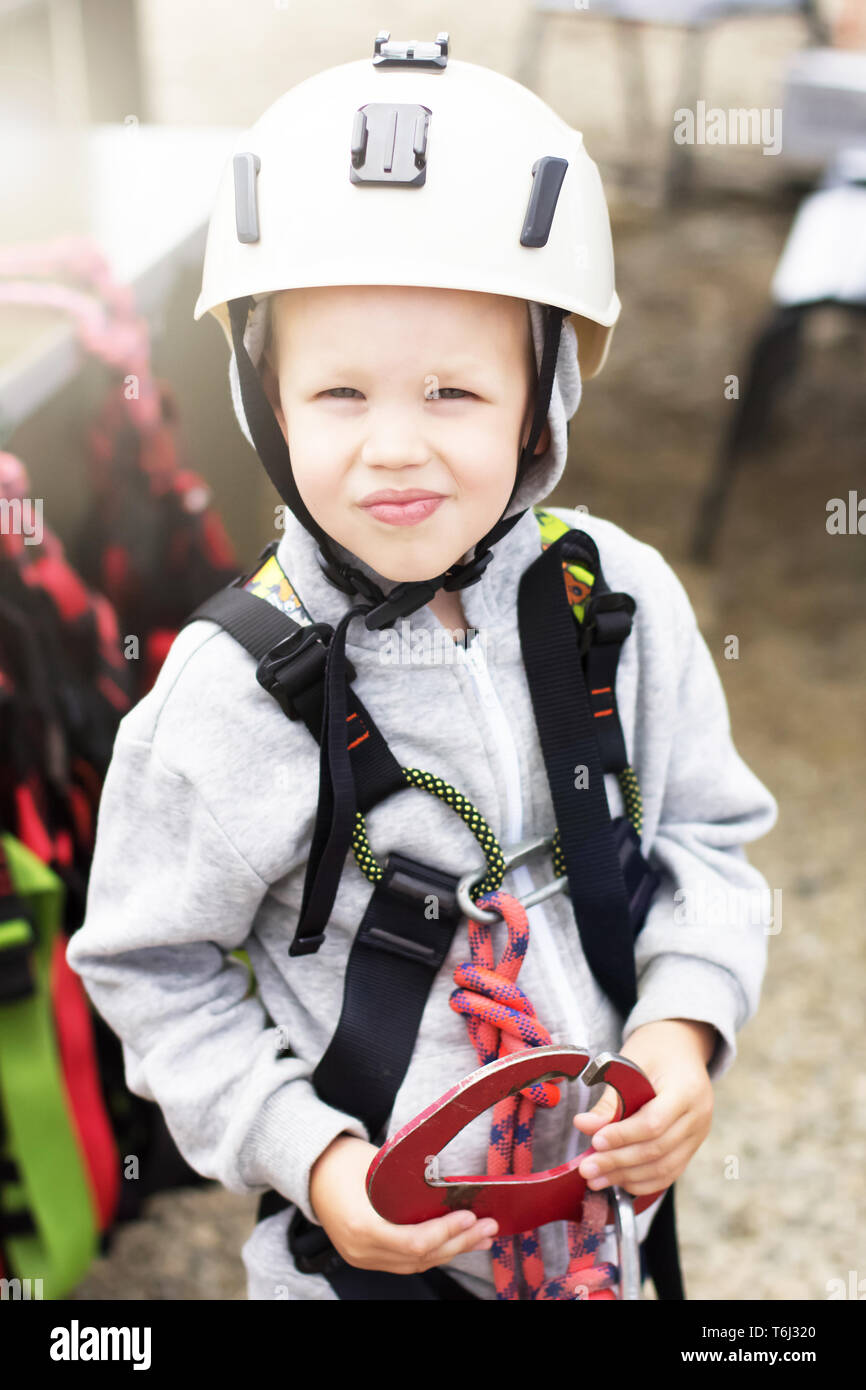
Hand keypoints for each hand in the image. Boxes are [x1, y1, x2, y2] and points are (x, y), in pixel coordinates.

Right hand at [308, 1134, 498, 1274]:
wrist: (311, 1169)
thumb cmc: (344, 1160)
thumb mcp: (376, 1165)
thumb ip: (408, 1183)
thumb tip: (449, 1188)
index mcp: (362, 1227)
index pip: (414, 1243)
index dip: (446, 1233)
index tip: (470, 1216)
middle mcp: (362, 1251)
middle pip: (420, 1257)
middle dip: (459, 1243)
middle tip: (488, 1227)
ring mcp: (363, 1258)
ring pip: (416, 1263)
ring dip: (452, 1250)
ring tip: (481, 1237)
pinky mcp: (367, 1257)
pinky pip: (406, 1261)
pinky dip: (433, 1252)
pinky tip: (455, 1243)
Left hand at [573, 1019, 715, 1198]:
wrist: (682, 1045)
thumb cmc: (654, 1050)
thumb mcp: (629, 1063)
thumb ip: (610, 1100)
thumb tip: (584, 1126)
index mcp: (687, 1089)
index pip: (654, 1123)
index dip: (623, 1136)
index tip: (595, 1142)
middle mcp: (699, 1116)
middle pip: (658, 1150)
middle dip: (618, 1162)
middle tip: (587, 1169)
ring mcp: (698, 1134)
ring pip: (664, 1168)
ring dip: (627, 1177)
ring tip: (595, 1179)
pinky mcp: (692, 1146)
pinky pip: (669, 1172)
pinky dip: (643, 1181)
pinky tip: (618, 1180)